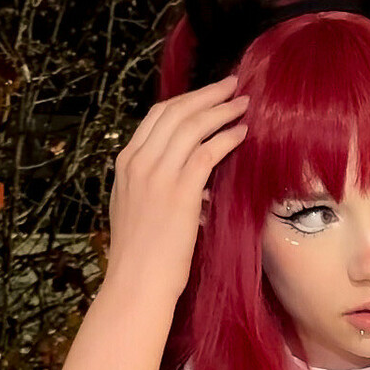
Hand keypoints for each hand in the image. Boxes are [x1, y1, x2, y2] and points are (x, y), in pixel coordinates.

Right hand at [105, 74, 249, 297]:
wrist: (136, 283)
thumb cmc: (140, 256)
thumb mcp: (135, 208)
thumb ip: (151, 184)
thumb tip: (182, 175)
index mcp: (126, 163)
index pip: (157, 116)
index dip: (186, 100)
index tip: (208, 94)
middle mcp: (139, 162)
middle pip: (176, 112)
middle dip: (207, 94)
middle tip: (232, 85)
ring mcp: (157, 175)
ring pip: (192, 126)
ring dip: (222, 111)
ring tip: (243, 104)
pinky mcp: (179, 192)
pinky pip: (207, 152)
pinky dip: (227, 138)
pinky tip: (243, 133)